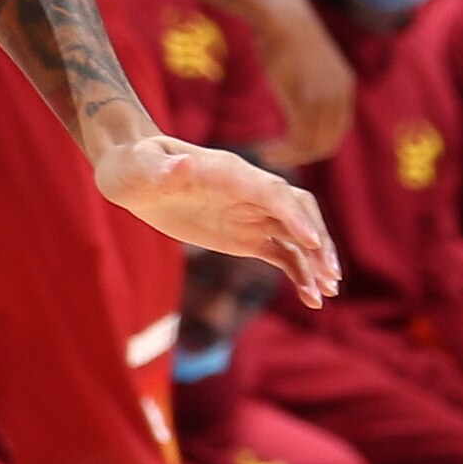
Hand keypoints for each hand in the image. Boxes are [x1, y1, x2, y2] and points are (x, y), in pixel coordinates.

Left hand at [92, 133, 336, 304]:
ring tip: (325, 294)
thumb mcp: (140, 166)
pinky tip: (310, 298)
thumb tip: (181, 165)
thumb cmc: (134, 166)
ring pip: (296, 237)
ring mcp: (251, 214)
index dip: (294, 216)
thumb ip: (161, 168)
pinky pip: (281, 255)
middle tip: (329, 274)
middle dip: (317, 240)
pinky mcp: (246, 237)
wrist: (133, 177)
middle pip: (298, 211)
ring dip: (315, 262)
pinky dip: (299, 274)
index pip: (273, 192)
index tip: (313, 243)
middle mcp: (250, 192)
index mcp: (231, 173)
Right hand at [241, 0, 354, 164]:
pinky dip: (283, 151)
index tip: (290, 147)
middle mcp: (341, 96)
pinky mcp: (306, 100)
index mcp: (345, 87)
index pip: (338, 130)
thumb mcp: (306, 63)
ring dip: (290, 157)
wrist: (282, 16)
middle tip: (276, 157)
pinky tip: (265, 149)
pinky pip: (299, 139)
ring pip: (314, 145)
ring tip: (267, 155)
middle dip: (302, 155)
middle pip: (329, 142)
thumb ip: (310, 84)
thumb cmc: (285, 35)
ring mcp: (325, 98)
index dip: (315, 144)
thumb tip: (297, 91)